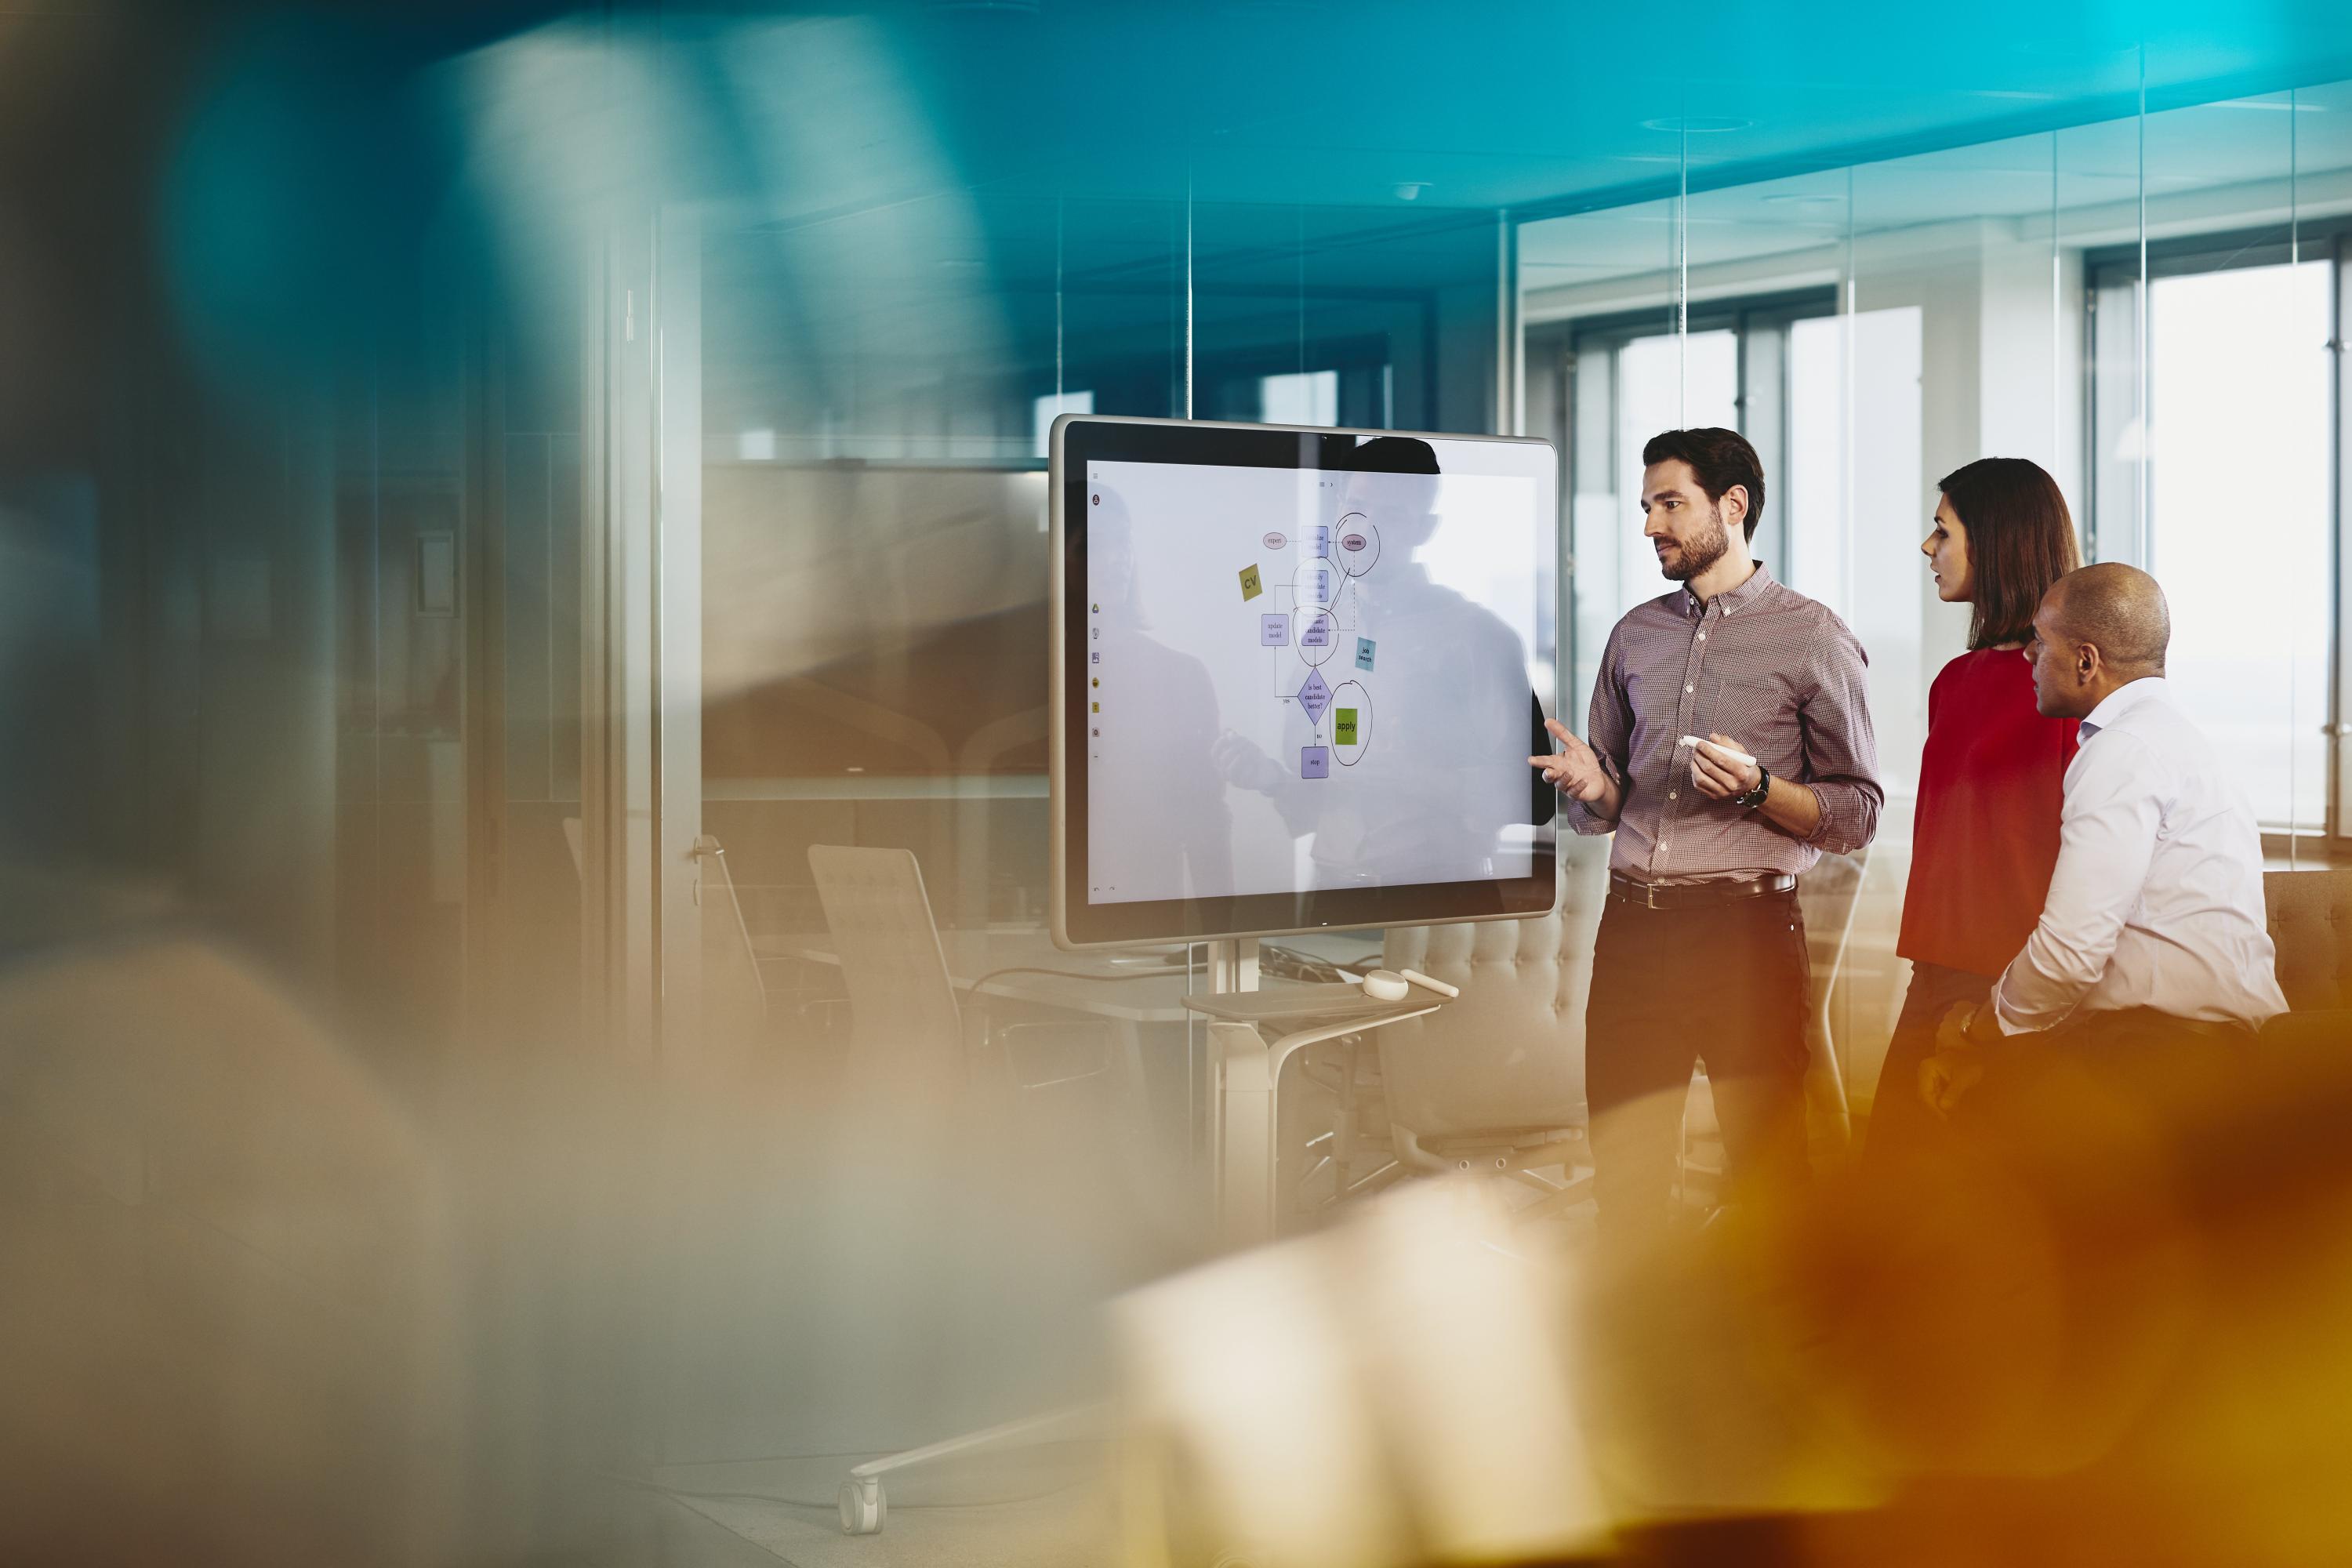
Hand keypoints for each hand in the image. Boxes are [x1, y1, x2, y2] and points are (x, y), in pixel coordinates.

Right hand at [1211, 730, 1280, 792]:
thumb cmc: (1253, 757)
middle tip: (1248, 742)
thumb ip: (1236, 738)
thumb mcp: (1245, 744)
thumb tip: (1226, 731)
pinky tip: (1255, 762)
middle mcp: (1225, 771)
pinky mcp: (1243, 785)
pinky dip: (1249, 767)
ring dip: (1241, 757)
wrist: (1267, 771)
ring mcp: (1233, 779)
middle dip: (1235, 747)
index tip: (1228, 736)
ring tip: (1252, 750)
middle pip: (1223, 759)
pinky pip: (1243, 777)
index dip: (1219, 744)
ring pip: (1230, 770)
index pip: (1214, 753)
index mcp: (1222, 762)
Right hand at [1528, 718, 1610, 803]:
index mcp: (1559, 763)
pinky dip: (1578, 786)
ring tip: (1570, 772)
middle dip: (1547, 774)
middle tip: (1548, 771)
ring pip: (1560, 784)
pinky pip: (1575, 791)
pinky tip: (1583, 780)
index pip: (1546, 761)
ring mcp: (1568, 785)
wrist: (1599, 778)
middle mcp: (1561, 774)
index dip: (1538, 761)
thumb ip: (1561, 733)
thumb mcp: (1575, 744)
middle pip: (1549, 775)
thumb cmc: (1585, 763)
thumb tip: (1549, 721)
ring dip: (1564, 778)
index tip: (1531, 759)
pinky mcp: (1578, 793)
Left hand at [1688, 733, 1762, 801]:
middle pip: (1709, 768)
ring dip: (1694, 764)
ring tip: (1695, 756)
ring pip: (1701, 778)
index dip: (1708, 750)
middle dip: (1699, 756)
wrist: (1748, 785)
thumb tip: (1712, 737)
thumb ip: (1727, 743)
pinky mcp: (1715, 796)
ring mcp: (1723, 792)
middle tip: (1695, 748)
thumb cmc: (1743, 765)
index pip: (1721, 760)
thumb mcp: (1741, 752)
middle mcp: (1732, 784)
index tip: (1700, 743)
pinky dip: (1694, 774)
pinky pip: (1699, 785)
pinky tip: (1697, 766)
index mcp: (1741, 772)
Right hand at [1919, 1002, 1989, 1117]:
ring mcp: (1929, 1076)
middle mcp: (1924, 1072)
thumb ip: (1953, 1093)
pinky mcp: (1935, 1080)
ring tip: (1947, 1119)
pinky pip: (1934, 1094)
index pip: (1924, 1094)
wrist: (1978, 1052)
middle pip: (1924, 1097)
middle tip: (1945, 1122)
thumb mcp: (1964, 1078)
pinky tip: (1948, 1111)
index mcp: (1927, 1069)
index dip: (1933, 1109)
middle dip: (1934, 1110)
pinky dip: (1940, 1103)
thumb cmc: (1970, 1062)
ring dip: (1937, 1108)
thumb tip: (1944, 1109)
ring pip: (1929, 1097)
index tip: (1944, 1120)